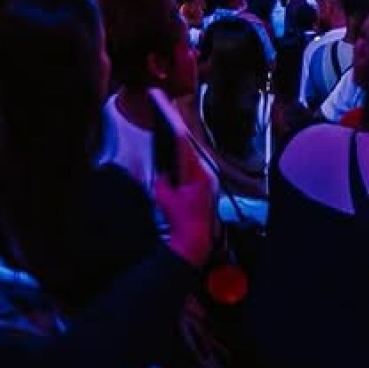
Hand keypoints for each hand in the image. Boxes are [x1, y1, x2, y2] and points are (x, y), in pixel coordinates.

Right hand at [154, 141, 216, 268]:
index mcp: (197, 177)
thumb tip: (162, 173)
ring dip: (183, 160)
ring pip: (193, 167)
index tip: (174, 128)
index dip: (179, 139)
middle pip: (191, 158)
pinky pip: (194, 176)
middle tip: (171, 135)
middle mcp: (205, 179)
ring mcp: (206, 186)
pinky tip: (179, 170)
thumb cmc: (182, 221)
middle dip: (181, 149)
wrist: (193, 239)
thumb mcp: (164, 198)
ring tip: (173, 149)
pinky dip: (186, 171)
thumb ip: (162, 181)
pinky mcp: (205, 192)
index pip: (187, 152)